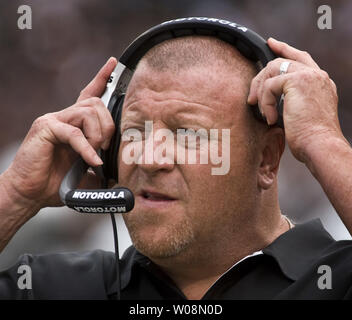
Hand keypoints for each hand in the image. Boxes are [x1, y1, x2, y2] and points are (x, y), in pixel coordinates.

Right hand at [2, 57, 116, 210]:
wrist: (30, 193)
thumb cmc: (56, 183)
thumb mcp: (86, 172)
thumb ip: (101, 165)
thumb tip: (119, 173)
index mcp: (74, 123)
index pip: (89, 93)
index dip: (102, 78)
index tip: (114, 62)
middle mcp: (64, 117)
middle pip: (96, 104)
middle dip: (108, 126)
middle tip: (104, 148)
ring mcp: (53, 120)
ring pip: (88, 112)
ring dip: (98, 135)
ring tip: (93, 154)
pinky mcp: (46, 129)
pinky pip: (74, 132)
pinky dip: (86, 148)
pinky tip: (91, 161)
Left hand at [247, 38, 344, 162]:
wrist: (320, 145)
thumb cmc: (310, 138)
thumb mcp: (302, 115)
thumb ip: (292, 100)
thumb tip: (271, 100)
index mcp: (320, 82)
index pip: (300, 58)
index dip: (284, 49)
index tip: (271, 43)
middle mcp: (317, 75)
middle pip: (281, 62)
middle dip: (261, 78)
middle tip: (252, 98)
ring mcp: (309, 76)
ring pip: (273, 69)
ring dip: (261, 91)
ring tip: (262, 111)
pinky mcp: (298, 81)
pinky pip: (270, 85)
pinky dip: (265, 102)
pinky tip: (271, 118)